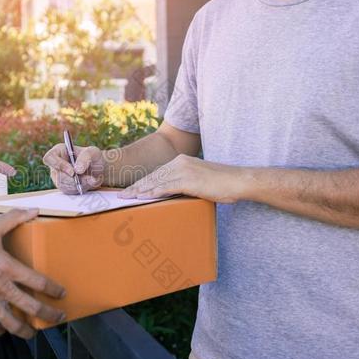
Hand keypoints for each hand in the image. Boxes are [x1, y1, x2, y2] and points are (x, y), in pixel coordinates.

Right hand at [0, 209, 65, 338]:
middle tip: (59, 316)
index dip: (54, 289)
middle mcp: (0, 288)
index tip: (62, 293)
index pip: (38, 282)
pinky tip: (3, 328)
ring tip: (33, 332)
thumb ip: (13, 218)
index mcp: (7, 268)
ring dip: (26, 330)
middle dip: (49, 314)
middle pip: (31, 308)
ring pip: (12, 323)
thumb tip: (34, 210)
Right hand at [43, 144, 104, 194]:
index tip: (73, 172)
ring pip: (62, 185)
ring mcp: (58, 176)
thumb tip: (77, 170)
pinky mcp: (63, 186)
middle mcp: (56, 164)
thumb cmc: (93, 157)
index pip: (49, 158)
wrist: (98, 169)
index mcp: (59, 151)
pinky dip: (79, 189)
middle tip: (86, 179)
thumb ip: (85, 158)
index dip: (58, 165)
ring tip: (90, 180)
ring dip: (77, 185)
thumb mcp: (93, 153)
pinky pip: (67, 191)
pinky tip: (87, 184)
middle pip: (57, 175)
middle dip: (72, 180)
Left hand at [119, 154, 246, 202]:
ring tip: (126, 197)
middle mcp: (179, 162)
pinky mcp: (188, 180)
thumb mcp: (198, 179)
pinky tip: (142, 197)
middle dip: (135, 186)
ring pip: (155, 181)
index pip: (156, 173)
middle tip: (121, 194)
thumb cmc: (221, 183)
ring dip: (139, 190)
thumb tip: (171, 193)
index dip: (141, 182)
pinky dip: (152, 192)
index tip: (129, 189)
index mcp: (180, 161)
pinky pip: (166, 187)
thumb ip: (183, 183)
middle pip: (152, 176)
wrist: (238, 180)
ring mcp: (183, 170)